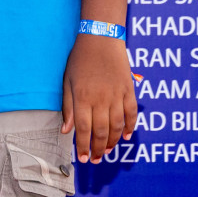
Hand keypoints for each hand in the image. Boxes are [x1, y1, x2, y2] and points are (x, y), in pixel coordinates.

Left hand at [61, 33, 137, 162]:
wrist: (101, 37)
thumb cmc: (80, 58)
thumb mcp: (68, 80)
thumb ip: (67, 106)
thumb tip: (65, 130)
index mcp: (83, 97)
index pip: (83, 129)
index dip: (83, 146)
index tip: (82, 158)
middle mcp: (101, 99)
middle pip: (101, 131)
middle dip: (98, 149)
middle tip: (96, 159)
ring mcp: (117, 95)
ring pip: (117, 126)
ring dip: (113, 142)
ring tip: (108, 152)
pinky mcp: (129, 90)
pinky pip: (132, 113)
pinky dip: (130, 127)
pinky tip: (126, 137)